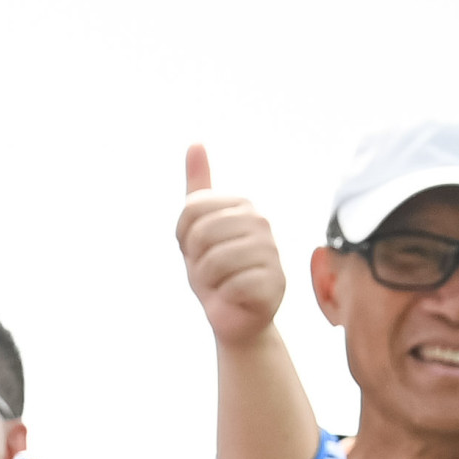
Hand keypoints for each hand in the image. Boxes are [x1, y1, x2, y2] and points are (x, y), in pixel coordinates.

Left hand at [175, 144, 287, 346]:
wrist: (233, 315)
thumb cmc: (214, 272)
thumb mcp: (197, 228)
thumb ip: (198, 188)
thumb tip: (195, 143)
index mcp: (241, 204)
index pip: (191, 209)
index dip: (183, 236)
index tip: (197, 249)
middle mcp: (260, 221)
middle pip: (201, 234)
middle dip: (196, 260)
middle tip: (210, 271)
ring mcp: (271, 249)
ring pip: (214, 261)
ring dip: (209, 281)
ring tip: (222, 284)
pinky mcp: (276, 281)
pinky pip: (231, 286)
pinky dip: (225, 298)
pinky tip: (236, 298)